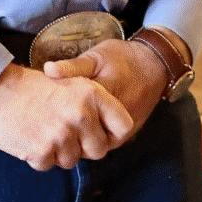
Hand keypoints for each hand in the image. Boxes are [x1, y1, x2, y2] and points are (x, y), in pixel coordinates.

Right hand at [0, 62, 133, 170]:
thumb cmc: (31, 87)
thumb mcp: (70, 83)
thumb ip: (92, 106)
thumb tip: (108, 134)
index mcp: (93, 94)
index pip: (124, 126)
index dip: (114, 136)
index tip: (101, 136)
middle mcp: (81, 114)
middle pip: (99, 151)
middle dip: (83, 148)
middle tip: (65, 136)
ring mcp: (62, 134)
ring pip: (72, 161)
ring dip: (58, 153)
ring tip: (43, 132)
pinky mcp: (42, 150)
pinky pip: (48, 165)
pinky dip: (39, 157)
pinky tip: (30, 138)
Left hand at [43, 37, 167, 133]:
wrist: (155, 64)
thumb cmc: (123, 57)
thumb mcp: (97, 56)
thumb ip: (73, 66)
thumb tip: (48, 70)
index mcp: (102, 95)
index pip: (72, 116)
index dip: (56, 116)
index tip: (46, 112)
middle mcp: (113, 116)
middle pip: (82, 134)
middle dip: (67, 132)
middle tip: (54, 125)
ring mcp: (122, 127)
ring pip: (94, 144)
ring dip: (81, 140)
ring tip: (68, 130)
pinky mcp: (128, 133)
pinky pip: (106, 144)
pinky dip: (94, 140)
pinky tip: (84, 131)